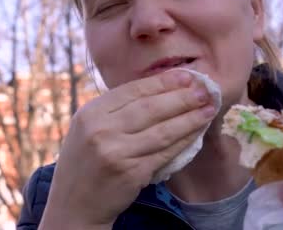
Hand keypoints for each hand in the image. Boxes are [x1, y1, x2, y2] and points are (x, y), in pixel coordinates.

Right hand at [40, 70, 216, 228]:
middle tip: (205, 90)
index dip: (163, 82)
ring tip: (208, 108)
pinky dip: (184, 141)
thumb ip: (117, 110)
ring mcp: (115, 152)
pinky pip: (165, 152)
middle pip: (150, 107)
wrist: (74, 205)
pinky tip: (197, 132)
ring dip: (190, 118)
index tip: (187, 76)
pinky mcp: (131, 173)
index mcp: (90, 112)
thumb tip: (161, 88)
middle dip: (182, 97)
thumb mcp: (90, 128)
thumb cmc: (86, 163)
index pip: (133, 90)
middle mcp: (101, 130)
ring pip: (162, 130)